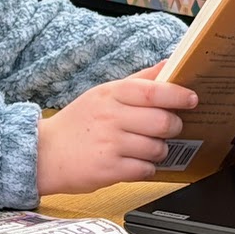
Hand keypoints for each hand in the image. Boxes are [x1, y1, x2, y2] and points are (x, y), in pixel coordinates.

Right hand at [37, 63, 197, 193]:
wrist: (43, 153)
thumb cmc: (77, 124)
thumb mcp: (102, 95)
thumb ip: (138, 81)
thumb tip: (170, 63)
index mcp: (109, 95)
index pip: (153, 91)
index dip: (178, 95)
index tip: (191, 99)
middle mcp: (110, 118)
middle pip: (163, 122)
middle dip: (173, 128)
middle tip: (165, 129)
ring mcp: (110, 144)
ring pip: (158, 148)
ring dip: (158, 151)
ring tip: (143, 148)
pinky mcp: (109, 170)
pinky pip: (145, 169)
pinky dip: (144, 168)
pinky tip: (131, 163)